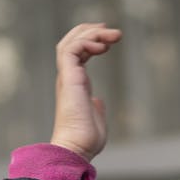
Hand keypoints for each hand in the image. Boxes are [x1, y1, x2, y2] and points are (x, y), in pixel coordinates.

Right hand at [51, 22, 121, 161]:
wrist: (77, 148)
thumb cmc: (86, 139)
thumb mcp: (96, 118)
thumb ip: (96, 106)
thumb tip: (98, 101)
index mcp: (75, 84)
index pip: (78, 53)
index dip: (92, 42)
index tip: (110, 41)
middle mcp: (68, 77)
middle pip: (71, 42)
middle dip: (91, 31)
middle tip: (112, 31)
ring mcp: (67, 77)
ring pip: (70, 42)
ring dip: (91, 33)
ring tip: (113, 35)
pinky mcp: (68, 79)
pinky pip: (71, 49)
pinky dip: (86, 42)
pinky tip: (103, 48)